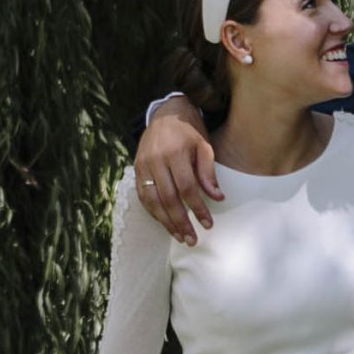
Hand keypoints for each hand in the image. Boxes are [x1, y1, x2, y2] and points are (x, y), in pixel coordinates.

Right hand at [135, 96, 221, 244]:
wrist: (165, 114)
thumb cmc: (189, 131)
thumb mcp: (204, 146)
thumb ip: (208, 172)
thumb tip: (217, 197)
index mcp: (175, 153)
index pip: (187, 188)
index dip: (197, 208)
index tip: (207, 224)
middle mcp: (156, 160)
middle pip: (168, 198)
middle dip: (181, 222)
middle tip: (192, 239)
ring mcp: (143, 166)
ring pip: (152, 201)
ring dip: (166, 222)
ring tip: (180, 236)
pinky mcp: (136, 170)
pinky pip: (143, 196)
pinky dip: (153, 212)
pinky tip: (165, 223)